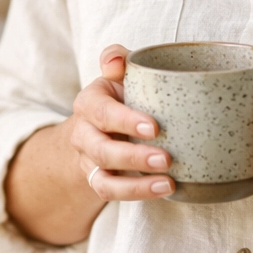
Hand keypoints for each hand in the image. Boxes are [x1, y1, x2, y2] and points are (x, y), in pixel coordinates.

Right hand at [67, 44, 175, 201]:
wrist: (100, 127)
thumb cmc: (120, 96)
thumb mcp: (118, 74)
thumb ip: (117, 59)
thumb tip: (116, 60)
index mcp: (89, 103)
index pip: (102, 111)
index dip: (125, 121)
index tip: (155, 128)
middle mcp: (84, 134)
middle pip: (101, 149)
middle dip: (133, 156)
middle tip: (167, 158)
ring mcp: (89, 162)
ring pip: (104, 179)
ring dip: (136, 184)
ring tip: (168, 183)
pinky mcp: (99, 182)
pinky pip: (111, 194)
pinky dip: (137, 194)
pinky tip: (165, 189)